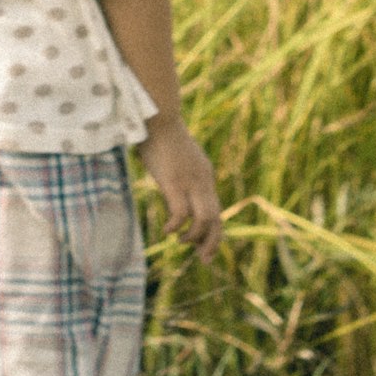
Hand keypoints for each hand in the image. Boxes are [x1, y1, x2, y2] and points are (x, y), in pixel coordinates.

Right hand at [138, 118, 222, 259]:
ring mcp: (190, 182)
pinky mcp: (174, 183)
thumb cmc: (160, 134)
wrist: (158, 115)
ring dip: (195, 237)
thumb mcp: (177, 158)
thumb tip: (174, 187)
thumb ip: (181, 173)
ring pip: (204, 220)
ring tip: (181, 242)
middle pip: (216, 219)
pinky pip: (181, 214)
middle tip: (204, 260)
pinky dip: (176, 226)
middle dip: (212, 243)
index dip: (213, 232)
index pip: (216, 210)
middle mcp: (203, 180)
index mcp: (204, 174)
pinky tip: (167, 232)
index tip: (204, 248)